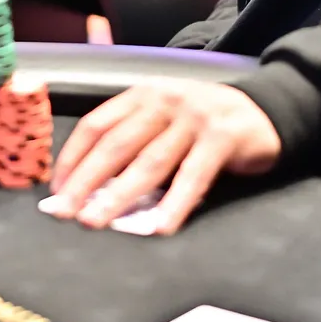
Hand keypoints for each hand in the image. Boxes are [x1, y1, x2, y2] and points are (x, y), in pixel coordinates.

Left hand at [44, 79, 281, 234]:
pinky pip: (193, 175)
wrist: (264, 109)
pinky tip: (160, 227)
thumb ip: (134, 140)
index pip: (96, 124)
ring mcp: (194, 117)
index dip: (73, 158)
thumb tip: (89, 187)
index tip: (56, 191)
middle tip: (64, 212)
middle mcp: (164, 100)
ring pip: (149, 162)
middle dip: (86, 181)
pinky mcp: (222, 137)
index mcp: (142, 95)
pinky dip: (175, 203)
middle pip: (116, 144)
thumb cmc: (203, 122)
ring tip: (97, 220)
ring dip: (119, 195)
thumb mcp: (164, 117)